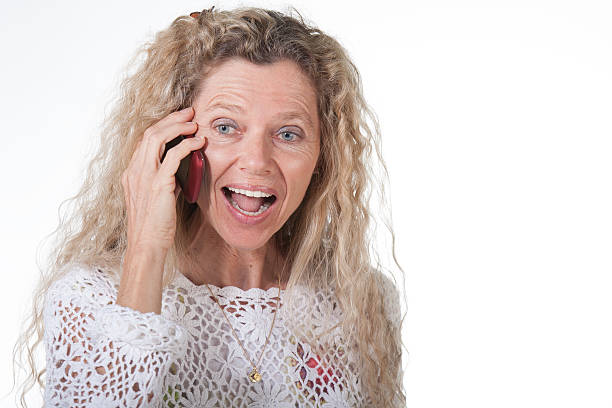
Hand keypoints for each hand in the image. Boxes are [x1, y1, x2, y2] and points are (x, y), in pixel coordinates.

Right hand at [121, 107, 204, 252]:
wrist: (147, 245)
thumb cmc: (155, 226)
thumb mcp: (159, 199)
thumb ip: (166, 183)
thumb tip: (181, 174)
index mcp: (132, 173)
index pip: (145, 141)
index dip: (162, 126)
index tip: (179, 120)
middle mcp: (135, 171)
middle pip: (150, 133)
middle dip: (171, 119)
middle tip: (189, 112)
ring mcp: (144, 176)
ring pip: (157, 138)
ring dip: (178, 126)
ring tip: (195, 122)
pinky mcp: (158, 184)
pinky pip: (173, 156)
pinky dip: (187, 144)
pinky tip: (198, 142)